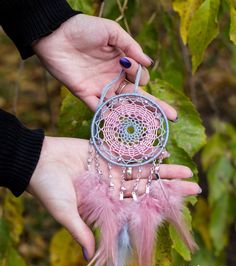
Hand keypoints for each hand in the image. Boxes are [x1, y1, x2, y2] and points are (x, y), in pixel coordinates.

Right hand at [27, 137, 200, 259]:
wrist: (37, 161)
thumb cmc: (48, 189)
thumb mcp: (65, 213)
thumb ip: (80, 232)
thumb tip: (90, 257)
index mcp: (106, 203)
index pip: (139, 207)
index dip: (160, 208)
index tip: (180, 208)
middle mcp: (112, 187)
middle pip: (147, 188)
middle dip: (170, 187)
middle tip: (194, 186)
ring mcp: (110, 168)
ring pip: (143, 170)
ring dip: (165, 170)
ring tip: (187, 169)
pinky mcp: (105, 151)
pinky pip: (130, 151)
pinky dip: (146, 152)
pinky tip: (164, 152)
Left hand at [33, 14, 176, 118]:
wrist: (55, 33)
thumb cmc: (84, 28)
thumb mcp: (112, 32)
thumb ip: (131, 47)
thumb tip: (149, 64)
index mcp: (121, 64)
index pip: (140, 78)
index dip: (141, 76)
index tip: (131, 66)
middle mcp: (113, 79)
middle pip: (136, 97)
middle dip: (154, 107)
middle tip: (172, 117)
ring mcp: (100, 88)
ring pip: (121, 105)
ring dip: (134, 114)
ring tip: (148, 125)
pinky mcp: (85, 94)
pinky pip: (98, 108)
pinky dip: (108, 116)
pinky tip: (120, 124)